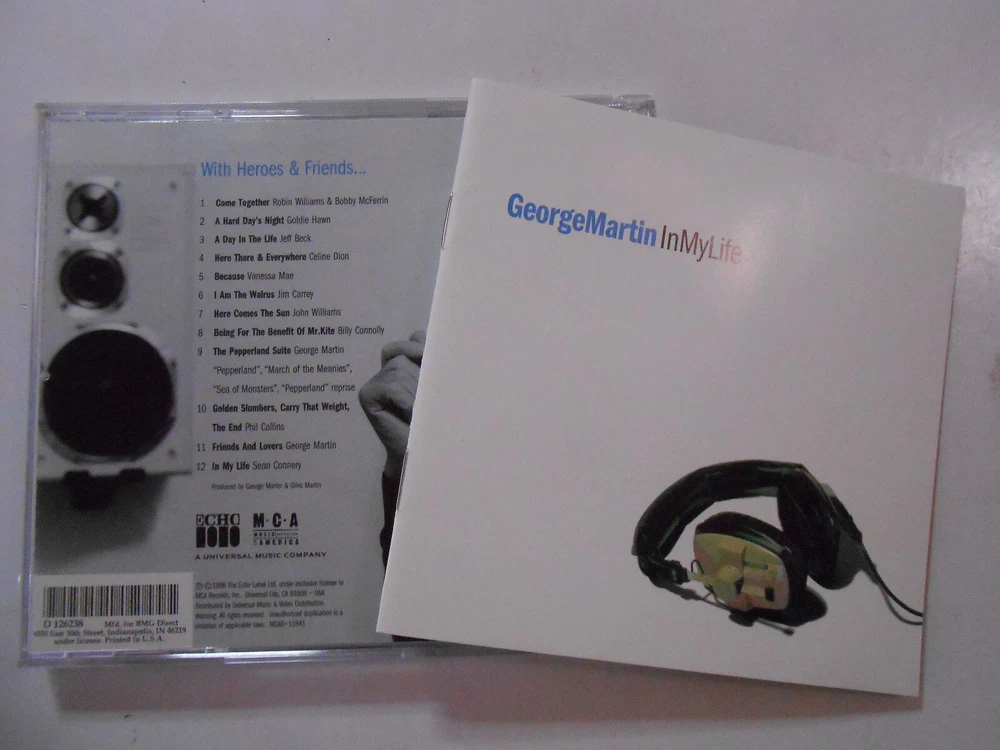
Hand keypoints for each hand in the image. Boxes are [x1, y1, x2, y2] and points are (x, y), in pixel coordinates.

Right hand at [358, 330, 424, 478]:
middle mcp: (388, 367)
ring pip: (399, 370)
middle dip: (421, 379)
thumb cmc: (433, 418)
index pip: (417, 338)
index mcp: (407, 361)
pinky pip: (391, 387)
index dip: (425, 349)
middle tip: (426, 403)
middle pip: (406, 355)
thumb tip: (423, 337)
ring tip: (418, 413)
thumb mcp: (437, 384)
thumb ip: (430, 359)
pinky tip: (409, 416)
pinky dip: (405, 401)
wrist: (421, 449)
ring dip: (415, 394)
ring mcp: (375, 380)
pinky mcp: (367, 394)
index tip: (436, 370)